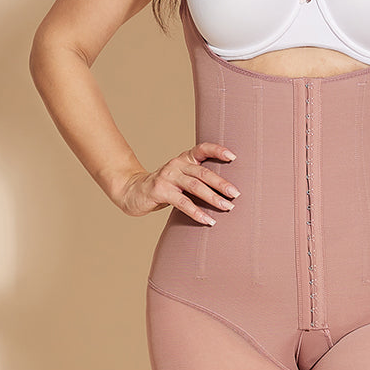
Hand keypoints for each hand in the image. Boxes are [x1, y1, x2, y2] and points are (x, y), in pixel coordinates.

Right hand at [115, 142, 239, 223]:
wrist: (133, 191)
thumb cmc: (165, 187)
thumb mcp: (181, 178)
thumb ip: (198, 179)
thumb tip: (227, 192)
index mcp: (184, 159)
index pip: (202, 149)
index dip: (217, 151)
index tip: (233, 157)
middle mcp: (177, 164)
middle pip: (203, 172)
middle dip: (221, 184)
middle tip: (236, 194)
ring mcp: (168, 177)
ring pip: (195, 186)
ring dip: (213, 198)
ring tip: (227, 207)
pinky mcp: (160, 191)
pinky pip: (182, 202)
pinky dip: (196, 212)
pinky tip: (207, 220)